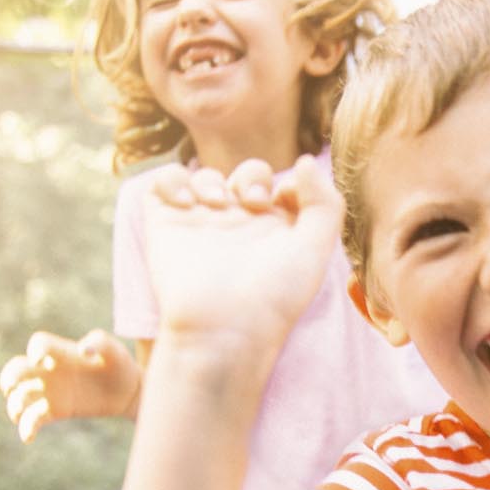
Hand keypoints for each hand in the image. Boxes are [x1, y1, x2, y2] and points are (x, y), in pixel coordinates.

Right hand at [0, 329, 141, 442]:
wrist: (128, 390)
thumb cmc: (118, 364)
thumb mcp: (114, 349)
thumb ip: (99, 342)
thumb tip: (83, 350)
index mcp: (61, 351)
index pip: (39, 344)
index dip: (34, 350)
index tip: (40, 360)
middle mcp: (49, 370)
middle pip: (17, 369)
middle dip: (9, 376)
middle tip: (10, 386)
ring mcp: (50, 391)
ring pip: (20, 396)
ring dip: (14, 405)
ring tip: (18, 414)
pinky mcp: (56, 410)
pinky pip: (33, 418)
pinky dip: (26, 428)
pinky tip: (27, 437)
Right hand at [142, 156, 341, 360]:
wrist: (222, 328)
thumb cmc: (274, 296)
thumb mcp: (315, 251)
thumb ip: (324, 203)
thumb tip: (306, 161)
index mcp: (277, 233)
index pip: (283, 188)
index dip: (290, 184)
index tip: (285, 201)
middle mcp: (240, 227)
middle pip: (247, 175)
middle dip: (252, 178)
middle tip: (253, 203)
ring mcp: (202, 224)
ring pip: (206, 176)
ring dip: (212, 180)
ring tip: (217, 206)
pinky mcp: (167, 224)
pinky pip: (165, 182)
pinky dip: (174, 180)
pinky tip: (188, 204)